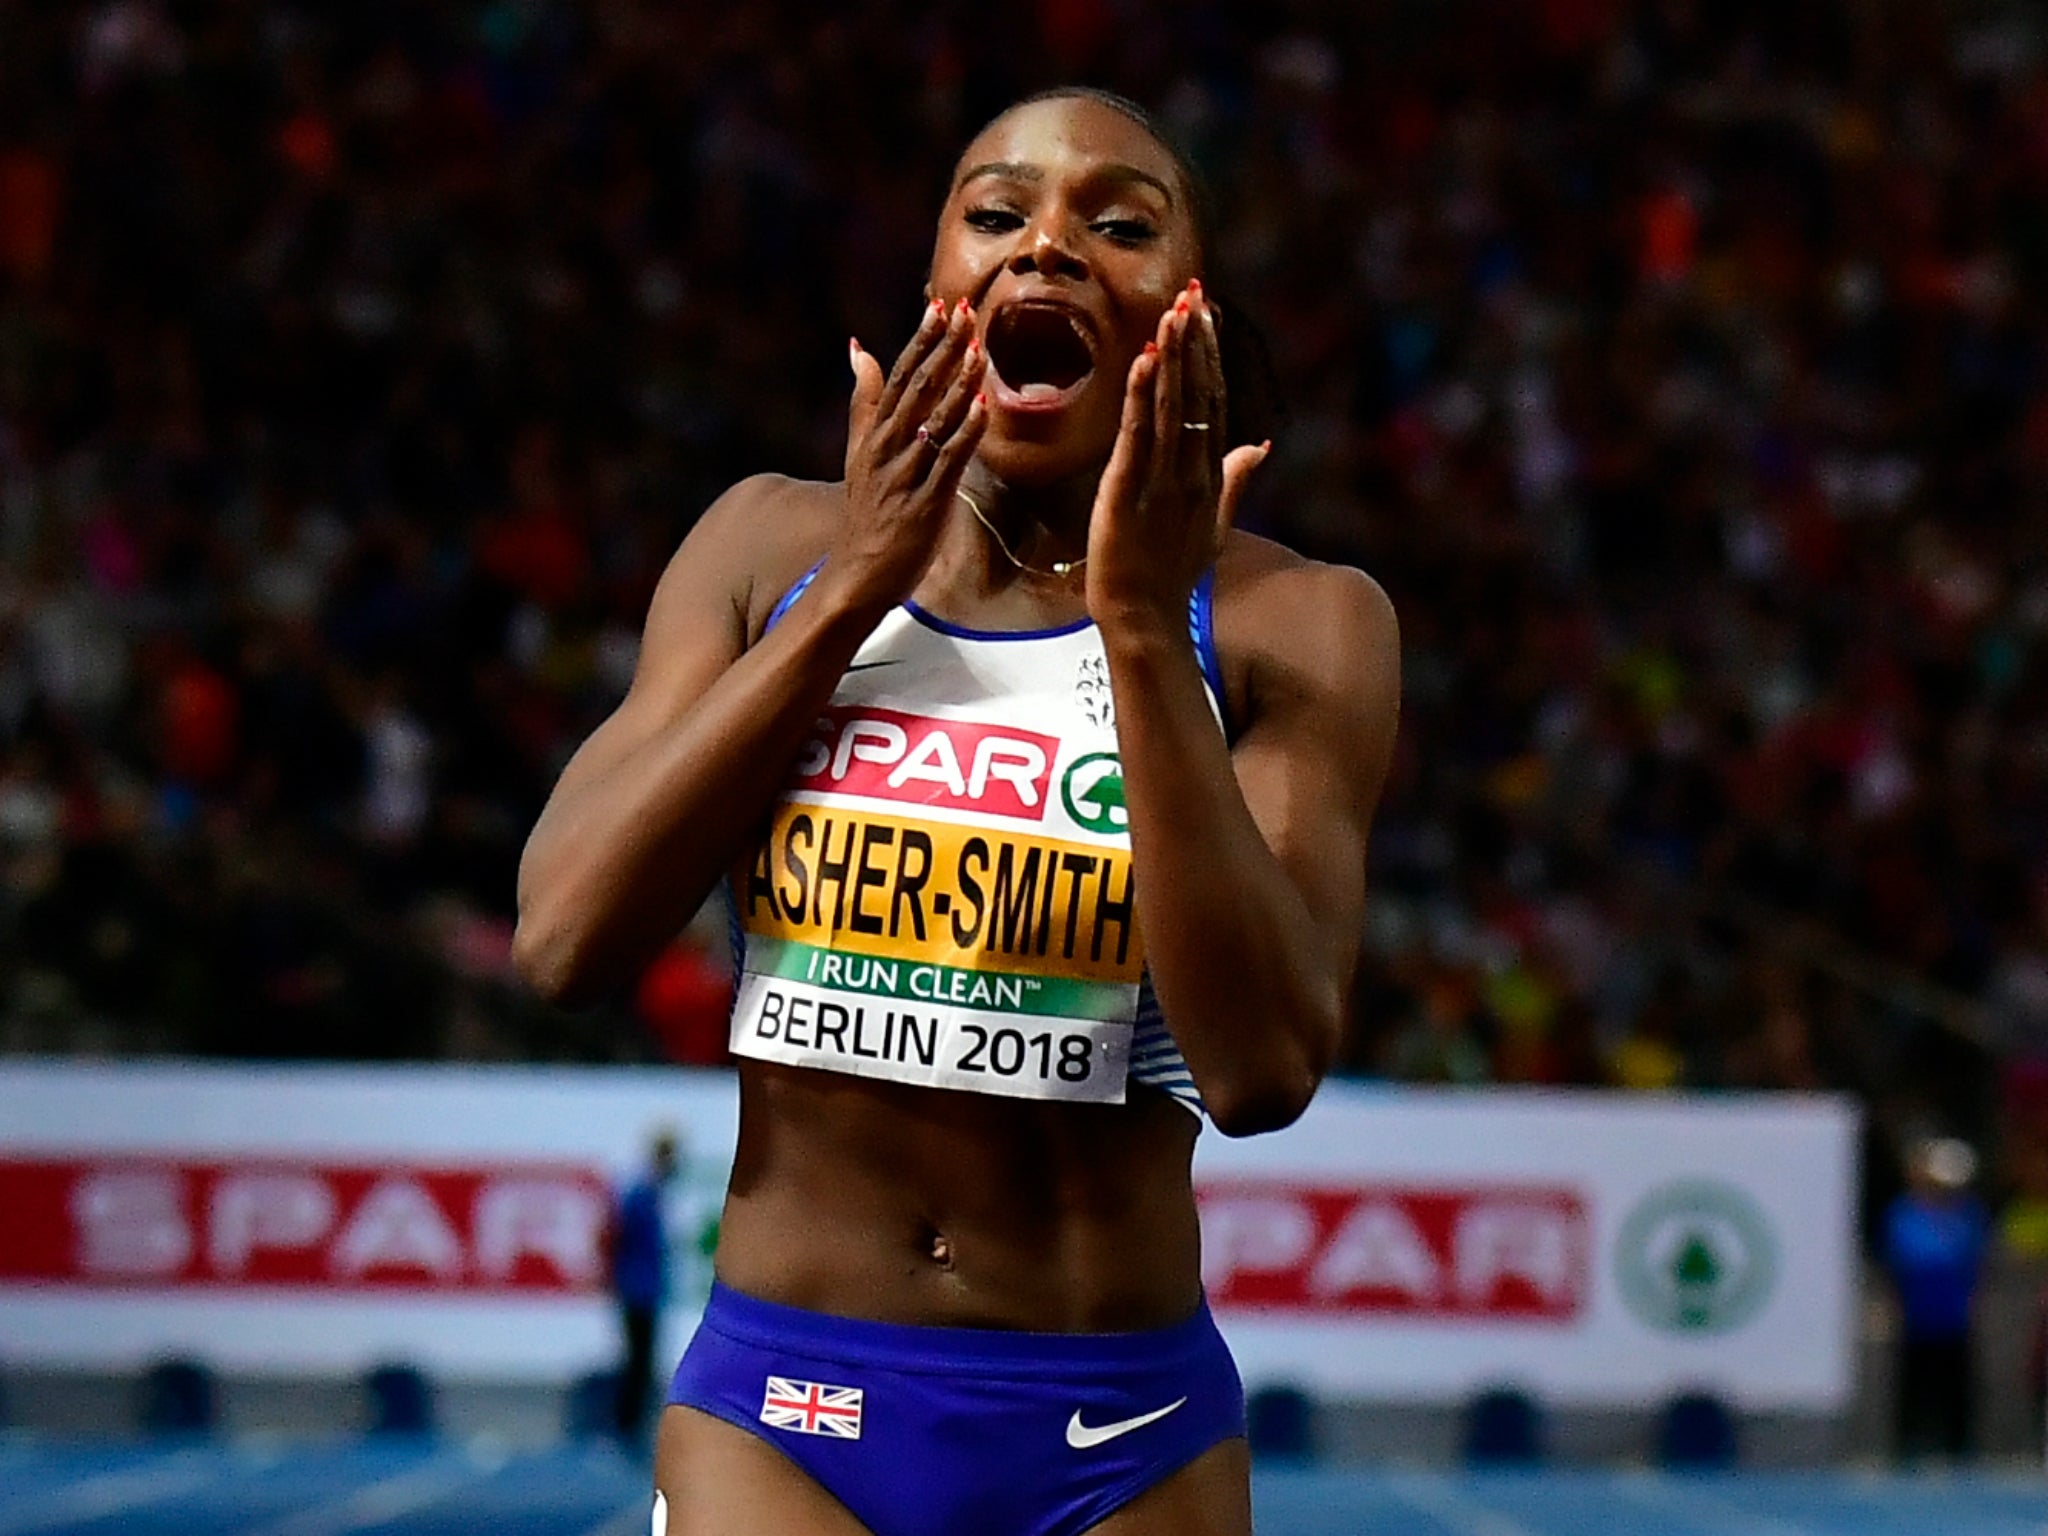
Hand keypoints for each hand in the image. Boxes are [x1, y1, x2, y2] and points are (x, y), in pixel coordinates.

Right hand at [827, 298, 987, 611]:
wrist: (860, 572)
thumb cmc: (868, 513)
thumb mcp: (860, 451)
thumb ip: (865, 400)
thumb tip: (859, 348)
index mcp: (877, 433)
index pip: (901, 375)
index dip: (921, 339)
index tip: (940, 304)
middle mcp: (889, 447)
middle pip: (918, 388)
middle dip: (943, 349)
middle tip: (964, 312)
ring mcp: (907, 473)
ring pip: (935, 419)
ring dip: (958, 382)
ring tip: (978, 347)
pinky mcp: (926, 500)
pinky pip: (949, 459)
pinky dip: (966, 431)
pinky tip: (984, 406)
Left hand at [1086, 279, 1268, 632]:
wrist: (1146, 619)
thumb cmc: (1170, 575)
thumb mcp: (1211, 524)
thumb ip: (1235, 480)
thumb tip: (1260, 445)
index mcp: (1208, 475)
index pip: (1212, 402)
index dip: (1209, 356)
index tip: (1206, 314)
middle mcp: (1192, 472)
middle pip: (1199, 395)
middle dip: (1196, 343)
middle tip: (1195, 294)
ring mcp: (1163, 481)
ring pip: (1173, 407)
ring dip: (1175, 357)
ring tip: (1176, 312)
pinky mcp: (1129, 491)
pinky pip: (1139, 434)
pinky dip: (1144, 395)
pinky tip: (1148, 359)